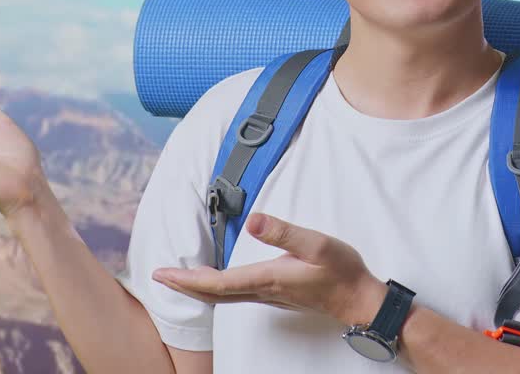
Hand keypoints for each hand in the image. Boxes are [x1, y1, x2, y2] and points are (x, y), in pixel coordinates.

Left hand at [152, 213, 387, 326]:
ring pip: (223, 296)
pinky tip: (215, 281)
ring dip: (197, 287)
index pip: (216, 282)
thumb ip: (285, 232)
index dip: (186, 278)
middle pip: (213, 294)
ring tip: (179, 277)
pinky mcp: (277, 295)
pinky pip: (235, 295)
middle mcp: (263, 291)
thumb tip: (253, 220)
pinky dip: (216, 288)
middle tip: (159, 276)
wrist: (360, 300)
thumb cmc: (342, 272)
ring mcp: (270, 296)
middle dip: (183, 285)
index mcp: (267, 278)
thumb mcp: (318, 245)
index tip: (163, 273)